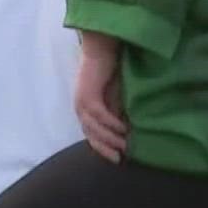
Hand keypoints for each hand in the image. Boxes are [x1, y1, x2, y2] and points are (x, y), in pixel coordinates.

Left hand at [74, 37, 125, 162]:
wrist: (102, 49)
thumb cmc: (110, 71)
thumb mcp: (116, 97)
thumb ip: (118, 112)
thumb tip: (127, 132)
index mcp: (85, 110)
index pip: (92, 135)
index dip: (103, 148)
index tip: (117, 158)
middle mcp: (80, 108)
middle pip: (91, 135)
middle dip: (105, 148)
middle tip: (119, 159)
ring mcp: (82, 102)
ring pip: (94, 128)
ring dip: (110, 138)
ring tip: (125, 145)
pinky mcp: (88, 94)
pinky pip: (100, 114)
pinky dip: (111, 123)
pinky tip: (123, 129)